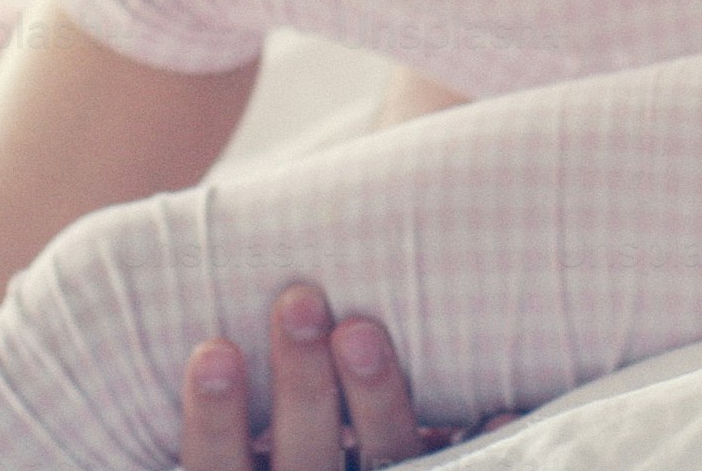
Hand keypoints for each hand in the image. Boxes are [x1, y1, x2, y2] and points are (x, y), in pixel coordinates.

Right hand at [180, 287, 502, 470]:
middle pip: (306, 460)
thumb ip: (233, 366)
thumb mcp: (246, 425)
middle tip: (299, 301)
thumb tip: (199, 252)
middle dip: (301, 384)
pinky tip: (502, 408)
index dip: (214, 419)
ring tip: (363, 328)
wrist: (345, 464)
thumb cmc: (287, 430)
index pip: (221, 469)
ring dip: (377, 396)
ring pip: (388, 460)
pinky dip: (487, 439)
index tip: (214, 348)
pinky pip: (470, 467)